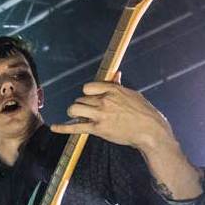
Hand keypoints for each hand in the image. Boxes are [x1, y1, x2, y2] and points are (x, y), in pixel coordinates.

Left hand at [50, 72, 175, 152]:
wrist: (150, 130)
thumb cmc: (143, 112)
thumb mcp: (132, 94)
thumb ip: (118, 86)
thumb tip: (116, 74)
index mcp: (112, 90)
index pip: (88, 88)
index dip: (88, 94)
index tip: (92, 99)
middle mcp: (105, 101)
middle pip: (81, 100)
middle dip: (83, 106)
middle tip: (93, 113)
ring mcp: (100, 115)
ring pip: (75, 109)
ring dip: (75, 113)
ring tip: (82, 116)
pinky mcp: (98, 129)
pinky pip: (75, 127)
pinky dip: (63, 128)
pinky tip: (54, 127)